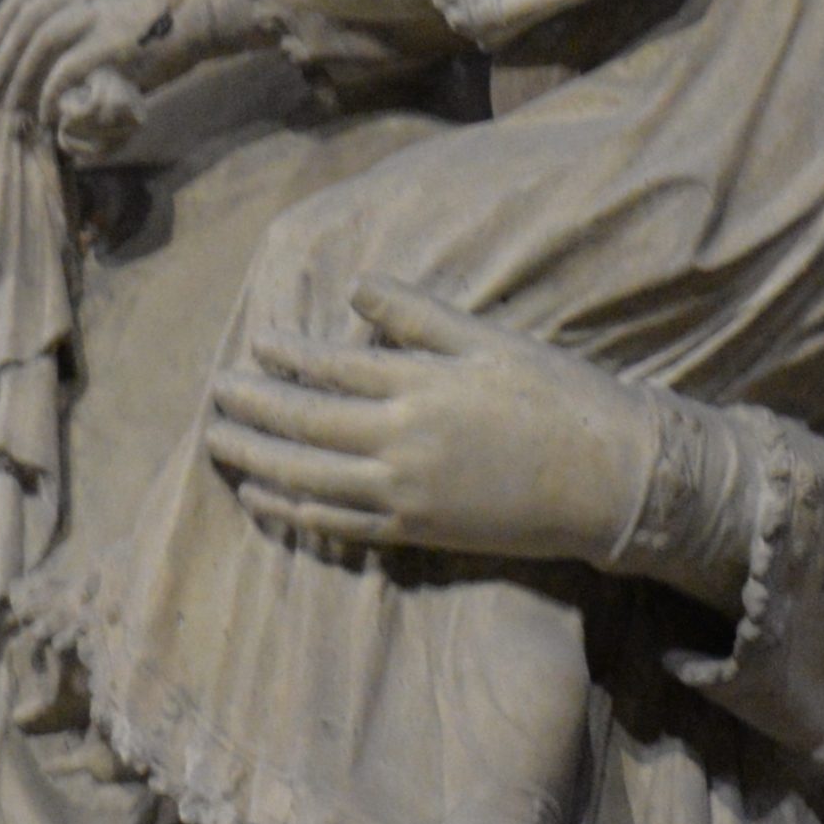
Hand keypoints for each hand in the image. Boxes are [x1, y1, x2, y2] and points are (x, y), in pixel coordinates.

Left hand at [0, 0, 237, 151]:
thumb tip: (67, 37)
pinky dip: (51, 93)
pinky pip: (67, 69)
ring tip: (16, 108)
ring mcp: (101, 13)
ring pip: (40, 43)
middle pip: (28, 21)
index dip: (3, 21)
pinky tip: (49, 112)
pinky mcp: (117, 43)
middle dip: (5, 59)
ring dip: (21, 79)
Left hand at [201, 279, 666, 573]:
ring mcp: (405, 494)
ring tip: (222, 447)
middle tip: (215, 396)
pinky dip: (299, 515)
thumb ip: (417, 317)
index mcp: (418, 386)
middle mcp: (400, 442)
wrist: (608, 478)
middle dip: (254, 411)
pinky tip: (271, 503)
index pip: (330, 369)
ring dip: (259, 464)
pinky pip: (342, 526)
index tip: (254, 342)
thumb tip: (356, 290)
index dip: (286, 356)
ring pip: (310, 480)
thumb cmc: (557, 397)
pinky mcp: (418, 533)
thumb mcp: (490, 340)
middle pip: (305, 427)